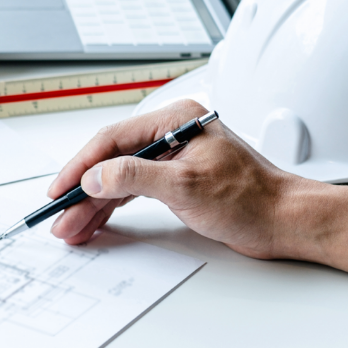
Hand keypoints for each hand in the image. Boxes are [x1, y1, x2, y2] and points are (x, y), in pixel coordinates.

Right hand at [48, 99, 306, 257]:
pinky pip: (135, 190)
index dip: (81, 166)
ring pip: (120, 178)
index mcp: (177, 120)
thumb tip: (96, 176)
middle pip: (113, 160)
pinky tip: (97, 221)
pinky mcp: (179, 181)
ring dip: (95, 203)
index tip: (61, 189)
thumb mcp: (186, 186)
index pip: (113, 139)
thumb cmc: (252, 199)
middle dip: (84, 191)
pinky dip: (114, 207)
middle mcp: (174, 134)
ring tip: (73, 227)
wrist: (286, 221)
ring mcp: (176, 158)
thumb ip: (135, 177)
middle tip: (62, 216)